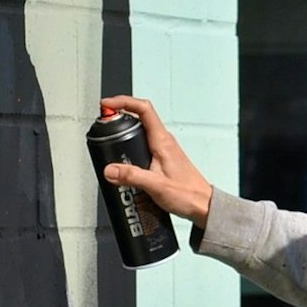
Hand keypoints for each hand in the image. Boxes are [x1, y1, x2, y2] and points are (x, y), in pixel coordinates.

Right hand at [98, 95, 214, 227]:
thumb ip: (131, 177)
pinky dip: (130, 145)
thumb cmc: (188, 194)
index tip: (108, 105)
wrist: (202, 205)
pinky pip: (143, 144)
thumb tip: (110, 169)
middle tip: (104, 122)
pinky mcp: (162, 158)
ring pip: (140, 131)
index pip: (144, 109)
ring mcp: (163, 148)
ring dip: (124, 131)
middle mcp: (163, 141)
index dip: (124, 102)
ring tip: (109, 139)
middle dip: (119, 115)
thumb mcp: (155, 186)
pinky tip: (124, 159)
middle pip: (139, 116)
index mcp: (162, 141)